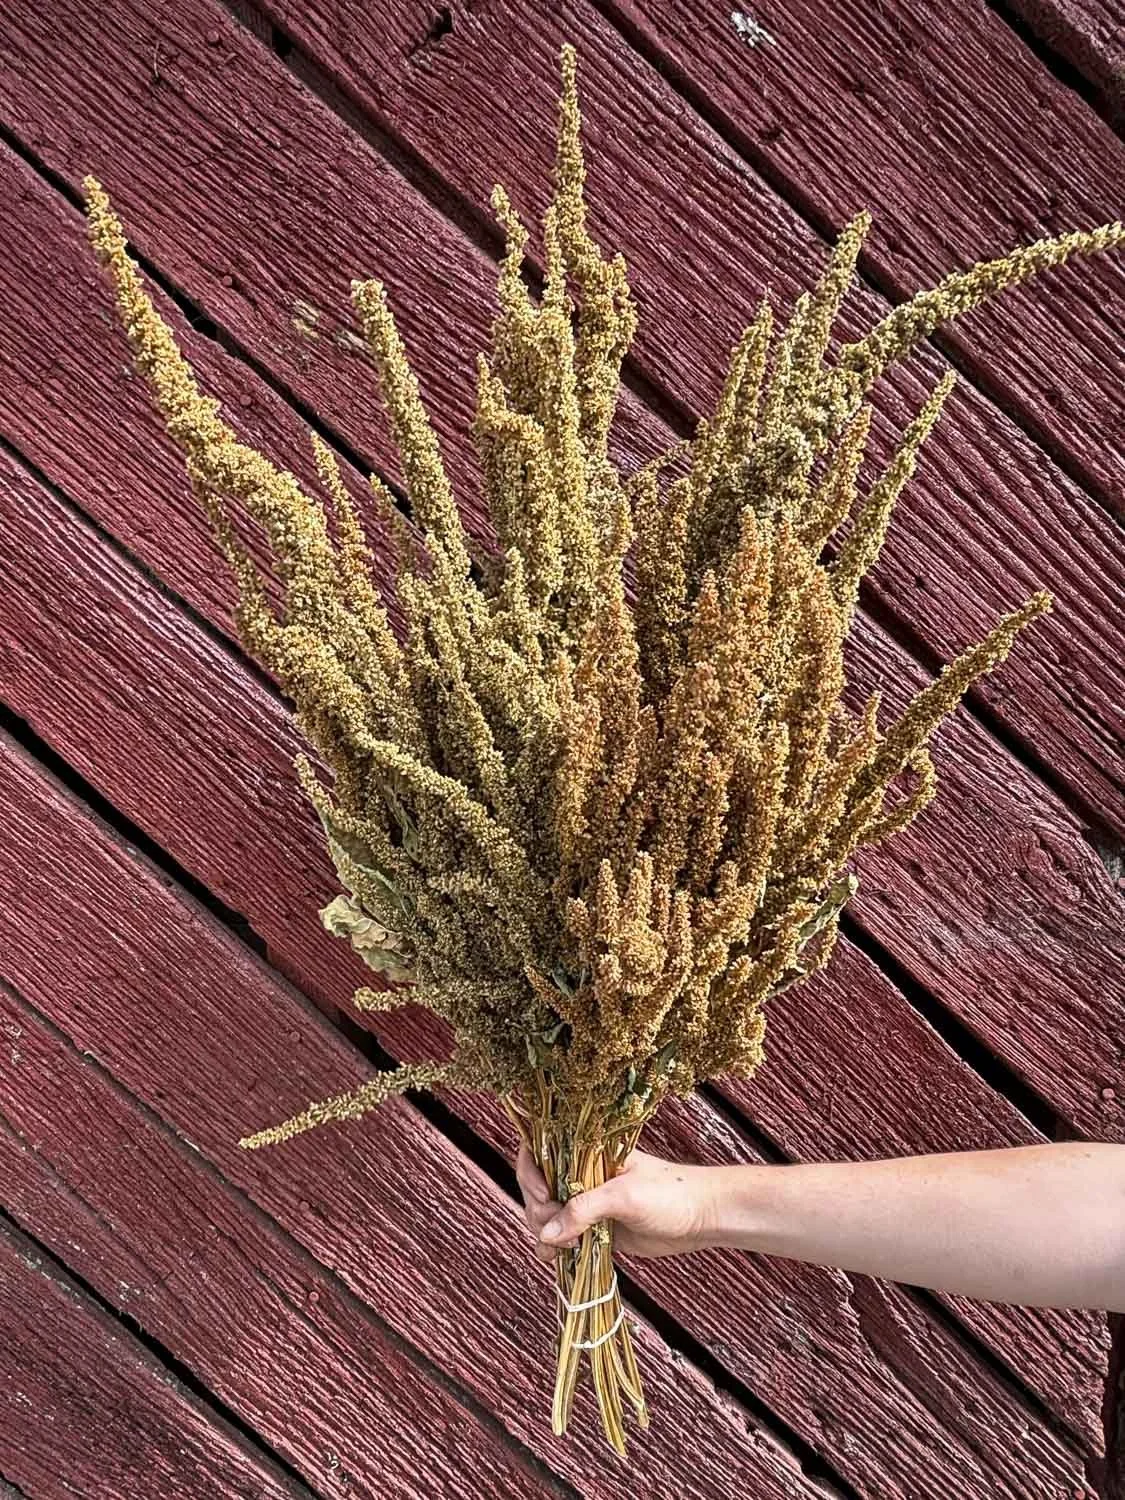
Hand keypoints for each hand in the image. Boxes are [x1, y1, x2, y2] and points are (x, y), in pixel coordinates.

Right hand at [515, 1142, 720, 1261]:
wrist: (702, 1218)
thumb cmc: (669, 1193)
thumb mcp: (624, 1196)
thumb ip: (583, 1210)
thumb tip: (547, 1233)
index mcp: (587, 1153)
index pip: (541, 1152)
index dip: (532, 1173)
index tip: (546, 1197)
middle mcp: (582, 1175)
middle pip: (538, 1189)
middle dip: (539, 1210)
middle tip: (558, 1229)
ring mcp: (588, 1204)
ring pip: (547, 1216)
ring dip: (544, 1233)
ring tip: (562, 1248)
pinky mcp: (596, 1230)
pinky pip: (563, 1238)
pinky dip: (554, 1248)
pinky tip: (556, 1257)